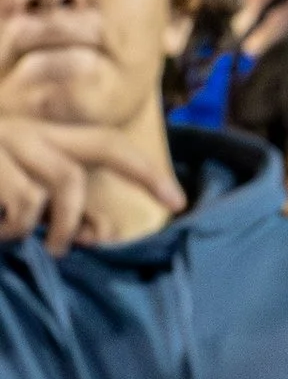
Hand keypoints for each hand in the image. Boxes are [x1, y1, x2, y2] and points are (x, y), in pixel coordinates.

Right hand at [0, 117, 182, 251]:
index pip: (103, 144)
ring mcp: (9, 141)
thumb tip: (92, 235)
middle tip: (174, 203)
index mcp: (41, 142)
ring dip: (65, 223)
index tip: (178, 202)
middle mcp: (30, 133)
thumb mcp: (17, 196)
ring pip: (68, 178)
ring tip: (44, 246)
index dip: (145, 171)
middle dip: (145, 172)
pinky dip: (16, 228)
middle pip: (103, 144)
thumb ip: (54, 210)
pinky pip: (25, 200)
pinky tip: (1, 232)